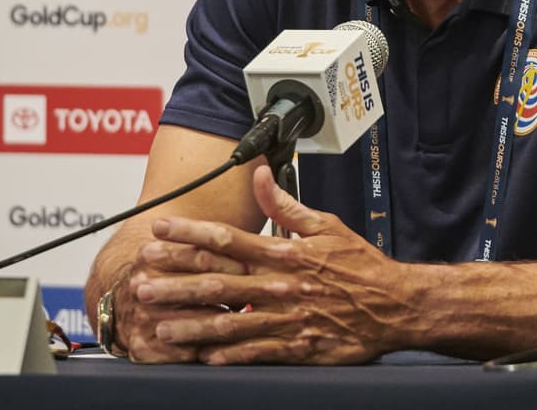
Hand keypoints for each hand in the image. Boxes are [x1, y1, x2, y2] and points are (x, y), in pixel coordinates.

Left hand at [141, 164, 421, 364]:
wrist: (395, 305)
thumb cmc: (360, 265)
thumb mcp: (326, 226)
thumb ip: (286, 205)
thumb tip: (261, 176)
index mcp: (284, 253)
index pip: (227, 239)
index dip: (189, 233)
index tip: (161, 229)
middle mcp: (279, 285)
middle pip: (217, 281)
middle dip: (175, 280)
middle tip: (142, 280)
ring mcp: (286, 318)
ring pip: (229, 321)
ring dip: (191, 324)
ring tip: (159, 326)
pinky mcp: (297, 347)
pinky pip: (257, 352)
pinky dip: (229, 355)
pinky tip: (203, 358)